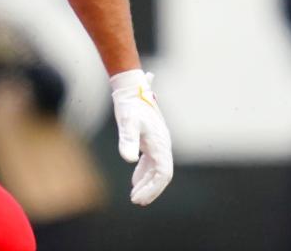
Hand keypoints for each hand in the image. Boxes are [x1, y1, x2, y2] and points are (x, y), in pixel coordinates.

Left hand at [110, 69, 172, 205]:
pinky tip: (134, 180)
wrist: (132, 89)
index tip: (139, 198)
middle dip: (150, 189)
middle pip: (161, 174)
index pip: (163, 173)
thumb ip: (127, 140)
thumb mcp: (127, 122)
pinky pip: (151, 161)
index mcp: (161, 144)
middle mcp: (163, 145)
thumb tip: (128, 160)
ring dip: (147, 182)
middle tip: (136, 201)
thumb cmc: (130, 105)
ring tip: (135, 195)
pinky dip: (144, 172)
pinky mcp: (151, 139)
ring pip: (156, 169)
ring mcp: (158, 142)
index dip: (153, 188)